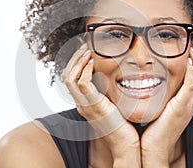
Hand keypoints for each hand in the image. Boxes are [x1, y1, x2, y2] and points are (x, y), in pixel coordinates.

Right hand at [62, 44, 140, 165]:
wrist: (125, 145)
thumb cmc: (123, 126)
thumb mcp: (112, 106)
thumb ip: (108, 94)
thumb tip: (112, 79)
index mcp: (83, 103)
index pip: (70, 78)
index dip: (75, 62)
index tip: (85, 51)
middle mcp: (80, 103)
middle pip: (66, 75)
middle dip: (75, 58)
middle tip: (85, 47)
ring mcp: (84, 105)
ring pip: (70, 77)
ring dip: (78, 61)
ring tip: (88, 51)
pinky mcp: (93, 105)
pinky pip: (82, 83)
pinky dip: (85, 70)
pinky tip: (94, 62)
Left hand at [140, 48, 192, 166]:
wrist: (153, 149)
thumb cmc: (152, 131)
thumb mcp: (158, 110)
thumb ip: (158, 98)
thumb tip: (145, 86)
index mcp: (185, 103)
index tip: (189, 51)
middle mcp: (190, 103)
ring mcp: (188, 105)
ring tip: (192, 49)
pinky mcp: (181, 108)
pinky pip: (192, 86)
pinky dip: (192, 72)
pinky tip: (188, 62)